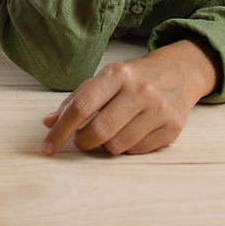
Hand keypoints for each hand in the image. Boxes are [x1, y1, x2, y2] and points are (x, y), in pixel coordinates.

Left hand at [40, 38, 219, 155]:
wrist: (177, 74)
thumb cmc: (132, 78)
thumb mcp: (104, 79)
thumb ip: (75, 99)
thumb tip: (48, 123)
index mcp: (117, 74)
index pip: (82, 106)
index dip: (61, 130)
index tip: (47, 147)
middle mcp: (139, 90)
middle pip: (99, 130)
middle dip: (82, 141)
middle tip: (81, 139)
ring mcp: (158, 110)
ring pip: (117, 146)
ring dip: (105, 146)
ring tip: (108, 132)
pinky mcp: (171, 128)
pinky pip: (136, 152)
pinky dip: (126, 148)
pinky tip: (128, 133)